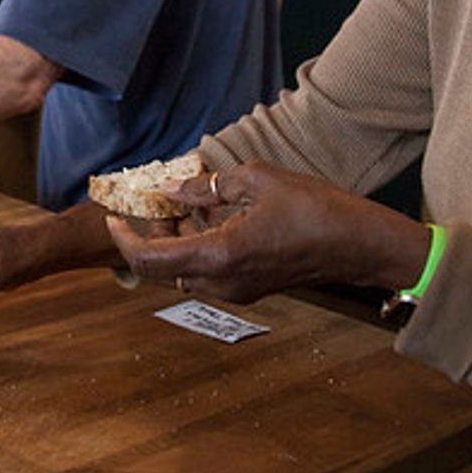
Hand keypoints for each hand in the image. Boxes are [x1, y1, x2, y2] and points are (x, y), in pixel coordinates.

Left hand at [105, 162, 427, 303]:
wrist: (359, 245)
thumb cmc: (315, 209)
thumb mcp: (258, 181)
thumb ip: (208, 187)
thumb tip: (174, 189)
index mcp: (218, 256)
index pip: (148, 259)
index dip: (123, 240)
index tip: (112, 218)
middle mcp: (221, 282)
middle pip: (160, 268)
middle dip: (148, 235)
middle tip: (156, 203)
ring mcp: (235, 291)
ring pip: (182, 271)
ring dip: (173, 241)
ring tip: (184, 205)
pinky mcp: (248, 290)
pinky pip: (206, 272)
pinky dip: (195, 248)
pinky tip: (211, 219)